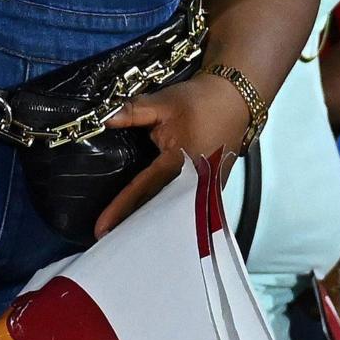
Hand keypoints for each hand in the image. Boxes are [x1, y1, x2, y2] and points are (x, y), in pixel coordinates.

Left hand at [91, 74, 254, 236]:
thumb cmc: (202, 101)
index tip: (101, 228)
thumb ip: (133, 112)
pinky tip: (150, 217)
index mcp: (182, 164)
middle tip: (109, 240)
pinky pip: (183, 203)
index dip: (121, 208)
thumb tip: (104, 119)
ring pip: (172, 209)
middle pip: (159, 209)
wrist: (238, 99)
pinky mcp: (211, 188)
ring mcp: (206, 189)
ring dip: (150, 220)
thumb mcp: (165, 103)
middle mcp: (196, 184)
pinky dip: (165, 210)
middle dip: (135, 224)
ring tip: (125, 235)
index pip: (144, 189)